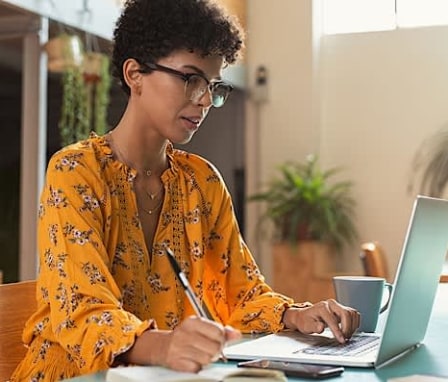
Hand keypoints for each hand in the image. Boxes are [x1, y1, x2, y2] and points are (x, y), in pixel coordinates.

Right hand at [125, 316, 240, 372]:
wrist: (163, 347)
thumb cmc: (186, 336)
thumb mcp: (202, 328)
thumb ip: (220, 330)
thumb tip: (236, 334)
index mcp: (193, 322)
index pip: (218, 331)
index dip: (222, 338)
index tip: (219, 340)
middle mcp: (185, 333)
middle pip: (215, 347)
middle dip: (216, 351)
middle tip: (210, 349)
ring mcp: (179, 348)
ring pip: (208, 359)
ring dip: (207, 359)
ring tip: (200, 354)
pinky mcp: (177, 362)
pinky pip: (197, 368)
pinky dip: (198, 367)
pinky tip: (192, 360)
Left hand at [282, 300, 359, 342]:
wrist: (305, 316)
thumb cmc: (306, 321)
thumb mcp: (306, 326)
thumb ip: (314, 327)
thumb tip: (321, 327)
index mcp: (322, 307)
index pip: (333, 319)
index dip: (338, 331)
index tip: (341, 340)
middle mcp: (331, 304)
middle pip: (346, 313)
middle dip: (347, 327)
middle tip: (344, 338)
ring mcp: (337, 306)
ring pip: (352, 313)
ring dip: (352, 326)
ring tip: (346, 335)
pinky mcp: (342, 310)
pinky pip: (354, 314)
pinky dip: (354, 323)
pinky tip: (349, 330)